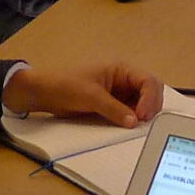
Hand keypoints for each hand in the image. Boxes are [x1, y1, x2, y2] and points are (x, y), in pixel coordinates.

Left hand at [3, 62, 164, 127]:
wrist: (43, 93)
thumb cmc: (65, 85)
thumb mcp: (91, 96)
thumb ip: (114, 109)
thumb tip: (134, 122)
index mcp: (121, 68)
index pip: (147, 81)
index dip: (150, 98)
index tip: (143, 115)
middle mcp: (124, 79)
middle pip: (150, 91)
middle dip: (151, 106)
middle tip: (143, 122)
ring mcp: (119, 92)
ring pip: (142, 102)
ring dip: (143, 113)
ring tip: (136, 125)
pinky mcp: (113, 104)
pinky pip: (129, 111)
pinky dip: (133, 118)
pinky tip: (129, 126)